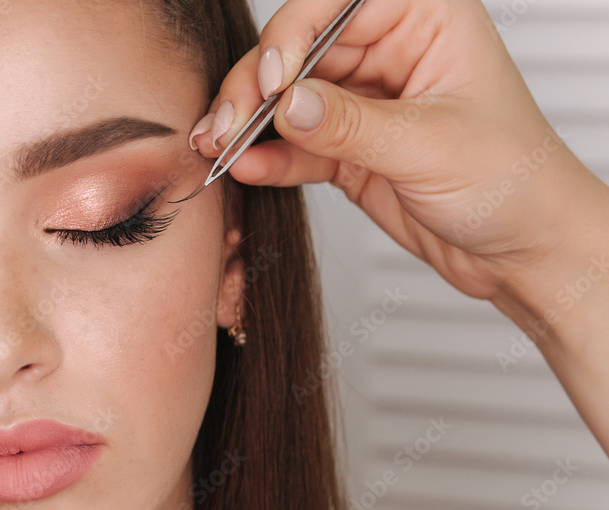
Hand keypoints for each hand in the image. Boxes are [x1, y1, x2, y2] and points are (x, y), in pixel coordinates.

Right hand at [189, 0, 608, 304]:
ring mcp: (365, 105)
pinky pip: (296, 147)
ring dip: (250, 123)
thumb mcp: (430, 146)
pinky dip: (269, 158)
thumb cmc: (512, 182)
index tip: (272, 81)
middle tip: (228, 123)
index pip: (337, 6)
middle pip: (299, 52)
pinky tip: (247, 168)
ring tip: (221, 146)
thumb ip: (352, 125)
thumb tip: (287, 105)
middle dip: (256, 87)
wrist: (522, 252)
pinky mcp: (348, 151)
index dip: (294, 34)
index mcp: (425, 20)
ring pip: (288, 100)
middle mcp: (390, 54)